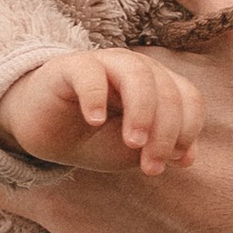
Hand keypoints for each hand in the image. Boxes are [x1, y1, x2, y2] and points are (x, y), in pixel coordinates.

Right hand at [0, 46, 203, 175]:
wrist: (44, 133)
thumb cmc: (93, 139)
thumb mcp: (129, 152)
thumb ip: (158, 150)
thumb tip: (185, 155)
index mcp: (158, 85)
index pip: (187, 97)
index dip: (187, 130)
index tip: (175, 163)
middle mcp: (136, 69)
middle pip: (166, 89)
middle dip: (165, 132)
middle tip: (151, 168)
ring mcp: (105, 64)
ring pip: (137, 73)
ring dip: (142, 111)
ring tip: (133, 143)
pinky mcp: (70, 67)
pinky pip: (89, 73)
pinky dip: (96, 97)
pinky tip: (94, 121)